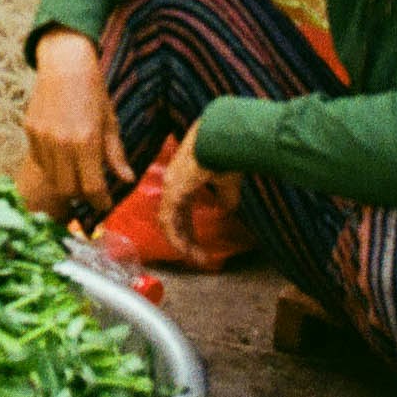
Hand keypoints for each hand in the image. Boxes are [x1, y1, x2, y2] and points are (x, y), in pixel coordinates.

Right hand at [20, 31, 129, 217]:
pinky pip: (41, 161)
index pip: (92, 187)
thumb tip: (127, 180)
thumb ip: (116, 154)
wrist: (65, 64)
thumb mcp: (110, 122)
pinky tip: (61, 154)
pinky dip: (52, 166)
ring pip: (52, 178)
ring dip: (66, 181)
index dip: (101, 201)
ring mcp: (42, 138)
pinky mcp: (30, 132)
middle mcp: (61, 144)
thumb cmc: (93, 92)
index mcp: (86, 142)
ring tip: (76, 172)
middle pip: (68, 189)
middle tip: (91, 188)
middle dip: (82, 194)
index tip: (105, 204)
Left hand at [156, 122, 244, 266]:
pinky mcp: (173, 190)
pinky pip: (169, 220)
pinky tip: (186, 249)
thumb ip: (224, 199)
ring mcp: (171, 186)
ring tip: (196, 258)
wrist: (224, 137)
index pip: (181, 211)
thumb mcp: (227, 183)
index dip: (189, 230)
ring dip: (181, 243)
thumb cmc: (226, 154)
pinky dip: (176, 237)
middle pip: (174, 219)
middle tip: (199, 258)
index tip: (200, 246)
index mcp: (184, 179)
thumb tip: (225, 210)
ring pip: (169, 222)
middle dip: (186, 241)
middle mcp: (174, 183)